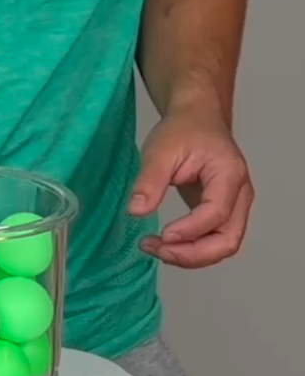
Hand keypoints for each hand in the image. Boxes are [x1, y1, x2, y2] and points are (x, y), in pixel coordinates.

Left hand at [128, 105, 254, 267]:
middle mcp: (241, 194)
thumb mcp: (160, 149)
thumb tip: (136, 211)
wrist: (197, 119)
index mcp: (229, 174)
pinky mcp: (224, 213)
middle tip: (158, 250)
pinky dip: (192, 249)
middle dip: (193, 254)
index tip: (163, 236)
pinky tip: (165, 245)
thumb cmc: (183, 130)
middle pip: (228, 239)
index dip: (191, 229)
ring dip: (191, 256)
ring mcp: (236, 206)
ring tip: (155, 248)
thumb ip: (149, 180)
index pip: (217, 212)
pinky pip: (214, 240)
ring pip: (223, 245)